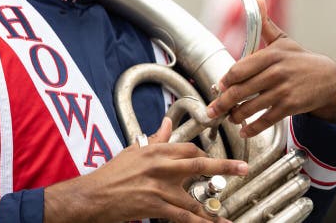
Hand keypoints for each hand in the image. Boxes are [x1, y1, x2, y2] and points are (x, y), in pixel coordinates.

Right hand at [43, 117, 247, 222]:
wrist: (93, 195)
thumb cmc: (111, 174)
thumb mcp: (134, 150)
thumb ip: (155, 138)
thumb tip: (166, 122)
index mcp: (156, 150)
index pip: (189, 148)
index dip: (205, 154)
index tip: (216, 159)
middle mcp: (161, 166)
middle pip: (199, 164)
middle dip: (224, 167)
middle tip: (243, 170)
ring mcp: (160, 187)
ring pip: (194, 197)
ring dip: (212, 208)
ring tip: (226, 217)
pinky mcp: (156, 206)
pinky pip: (182, 217)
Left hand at [205, 0, 335, 136]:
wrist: (328, 79)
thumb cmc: (300, 59)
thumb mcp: (283, 40)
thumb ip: (265, 23)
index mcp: (270, 55)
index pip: (239, 69)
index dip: (225, 80)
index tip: (218, 87)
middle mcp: (276, 72)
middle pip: (241, 90)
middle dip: (223, 103)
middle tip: (212, 110)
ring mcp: (283, 90)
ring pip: (251, 107)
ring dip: (236, 116)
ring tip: (229, 118)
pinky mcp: (291, 106)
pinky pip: (266, 120)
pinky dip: (253, 128)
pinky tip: (244, 131)